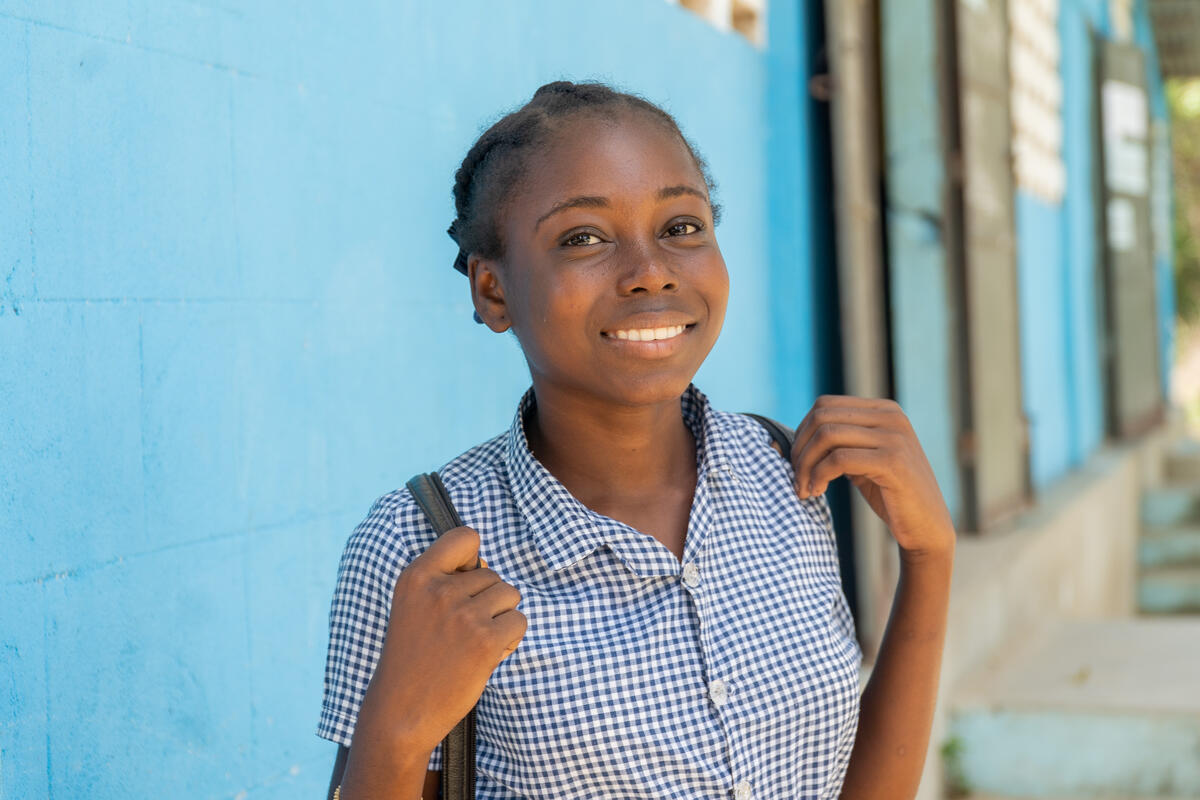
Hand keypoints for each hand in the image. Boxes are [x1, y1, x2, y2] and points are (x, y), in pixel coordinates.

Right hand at [353, 526, 526, 753]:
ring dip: (501, 618)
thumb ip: (447, 580)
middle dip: (488, 601)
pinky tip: (486, 656)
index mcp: (416, 576)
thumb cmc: (412, 659)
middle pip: (493, 574)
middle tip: (461, 633)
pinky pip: (519, 621)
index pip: (465, 537)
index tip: (464, 581)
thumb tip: (487, 563)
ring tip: (474, 643)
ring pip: (511, 595)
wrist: (400, 713)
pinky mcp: (485, 641)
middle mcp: (439, 590)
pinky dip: (510, 639)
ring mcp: (463, 615)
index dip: (473, 557)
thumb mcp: (413, 607)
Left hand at [790, 395, 953, 558]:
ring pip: (827, 435)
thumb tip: (791, 437)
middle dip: (800, 449)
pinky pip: (839, 459)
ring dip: (805, 465)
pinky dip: (818, 475)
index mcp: (884, 410)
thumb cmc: (890, 494)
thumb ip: (839, 443)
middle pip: (822, 417)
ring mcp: (894, 437)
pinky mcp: (892, 461)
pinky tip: (817, 491)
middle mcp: (891, 416)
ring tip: (804, 489)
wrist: (926, 527)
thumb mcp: (862, 459)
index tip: (796, 461)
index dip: (801, 432)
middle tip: (796, 478)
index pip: (825, 405)